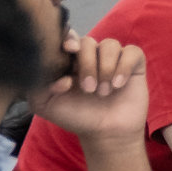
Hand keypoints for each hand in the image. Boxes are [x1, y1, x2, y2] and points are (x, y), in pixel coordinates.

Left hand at [31, 38, 149, 145]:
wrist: (106, 134)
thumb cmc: (76, 117)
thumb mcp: (45, 104)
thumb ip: (37, 85)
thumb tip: (59, 75)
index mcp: (69, 60)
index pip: (67, 37)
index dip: (68, 38)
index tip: (69, 49)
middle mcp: (91, 56)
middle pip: (88, 42)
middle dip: (87, 64)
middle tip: (88, 89)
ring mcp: (113, 59)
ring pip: (110, 44)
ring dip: (106, 68)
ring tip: (104, 91)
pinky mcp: (134, 65)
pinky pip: (132, 52)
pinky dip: (124, 67)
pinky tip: (119, 85)